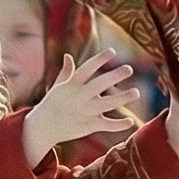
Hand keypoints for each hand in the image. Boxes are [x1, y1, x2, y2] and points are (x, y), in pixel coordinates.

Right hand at [23, 52, 138, 166]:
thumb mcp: (58, 86)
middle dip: (113, 76)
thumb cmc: (51, 104)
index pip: (87, 69)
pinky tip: (130, 122)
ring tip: (136, 92)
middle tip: (129, 69)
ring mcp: (84, 111)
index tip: (112, 51)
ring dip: (122, 98)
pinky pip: (106, 125)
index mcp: (72, 84)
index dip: (99, 60)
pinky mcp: (88, 126)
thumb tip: (68, 56)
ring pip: (106, 104)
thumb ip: (66, 72)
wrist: (42, 127)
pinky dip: (118, 125)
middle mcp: (79, 97)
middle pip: (99, 84)